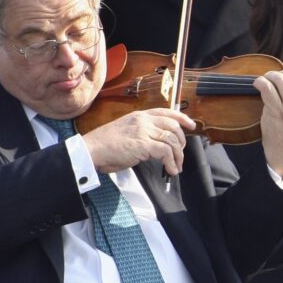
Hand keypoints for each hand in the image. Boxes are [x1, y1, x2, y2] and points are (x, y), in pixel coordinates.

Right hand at [82, 108, 196, 175]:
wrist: (91, 149)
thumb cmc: (105, 144)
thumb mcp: (127, 131)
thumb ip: (142, 132)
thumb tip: (157, 143)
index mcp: (139, 116)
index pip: (167, 112)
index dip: (182, 118)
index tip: (191, 125)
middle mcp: (143, 121)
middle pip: (174, 127)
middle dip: (182, 142)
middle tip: (180, 154)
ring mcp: (144, 131)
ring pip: (172, 140)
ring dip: (178, 156)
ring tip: (176, 166)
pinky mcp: (143, 144)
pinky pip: (166, 152)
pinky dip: (172, 163)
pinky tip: (171, 170)